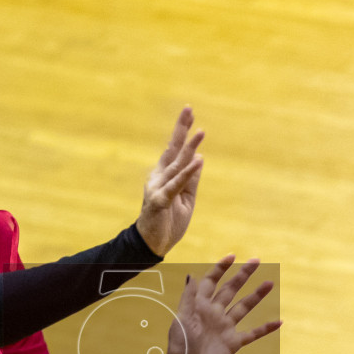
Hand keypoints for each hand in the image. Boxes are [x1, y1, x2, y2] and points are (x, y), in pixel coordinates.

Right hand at [136, 107, 203, 256]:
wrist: (152, 245)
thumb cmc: (168, 221)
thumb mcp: (186, 198)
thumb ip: (190, 179)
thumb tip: (200, 159)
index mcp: (165, 175)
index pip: (176, 150)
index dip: (183, 132)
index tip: (190, 113)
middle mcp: (159, 177)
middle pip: (173, 150)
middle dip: (182, 129)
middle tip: (189, 108)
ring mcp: (158, 188)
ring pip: (177, 165)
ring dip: (190, 149)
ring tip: (201, 133)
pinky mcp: (159, 201)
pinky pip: (176, 185)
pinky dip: (188, 174)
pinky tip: (198, 161)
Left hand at [158, 254, 281, 353]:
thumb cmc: (178, 346)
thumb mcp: (181, 319)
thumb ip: (188, 298)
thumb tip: (191, 274)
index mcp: (200, 306)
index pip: (211, 282)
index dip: (221, 269)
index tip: (233, 256)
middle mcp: (214, 314)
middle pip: (231, 290)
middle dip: (243, 275)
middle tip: (256, 260)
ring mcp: (225, 328)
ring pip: (243, 308)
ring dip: (256, 296)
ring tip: (269, 283)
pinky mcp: (233, 343)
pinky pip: (252, 334)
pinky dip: (265, 329)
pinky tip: (279, 321)